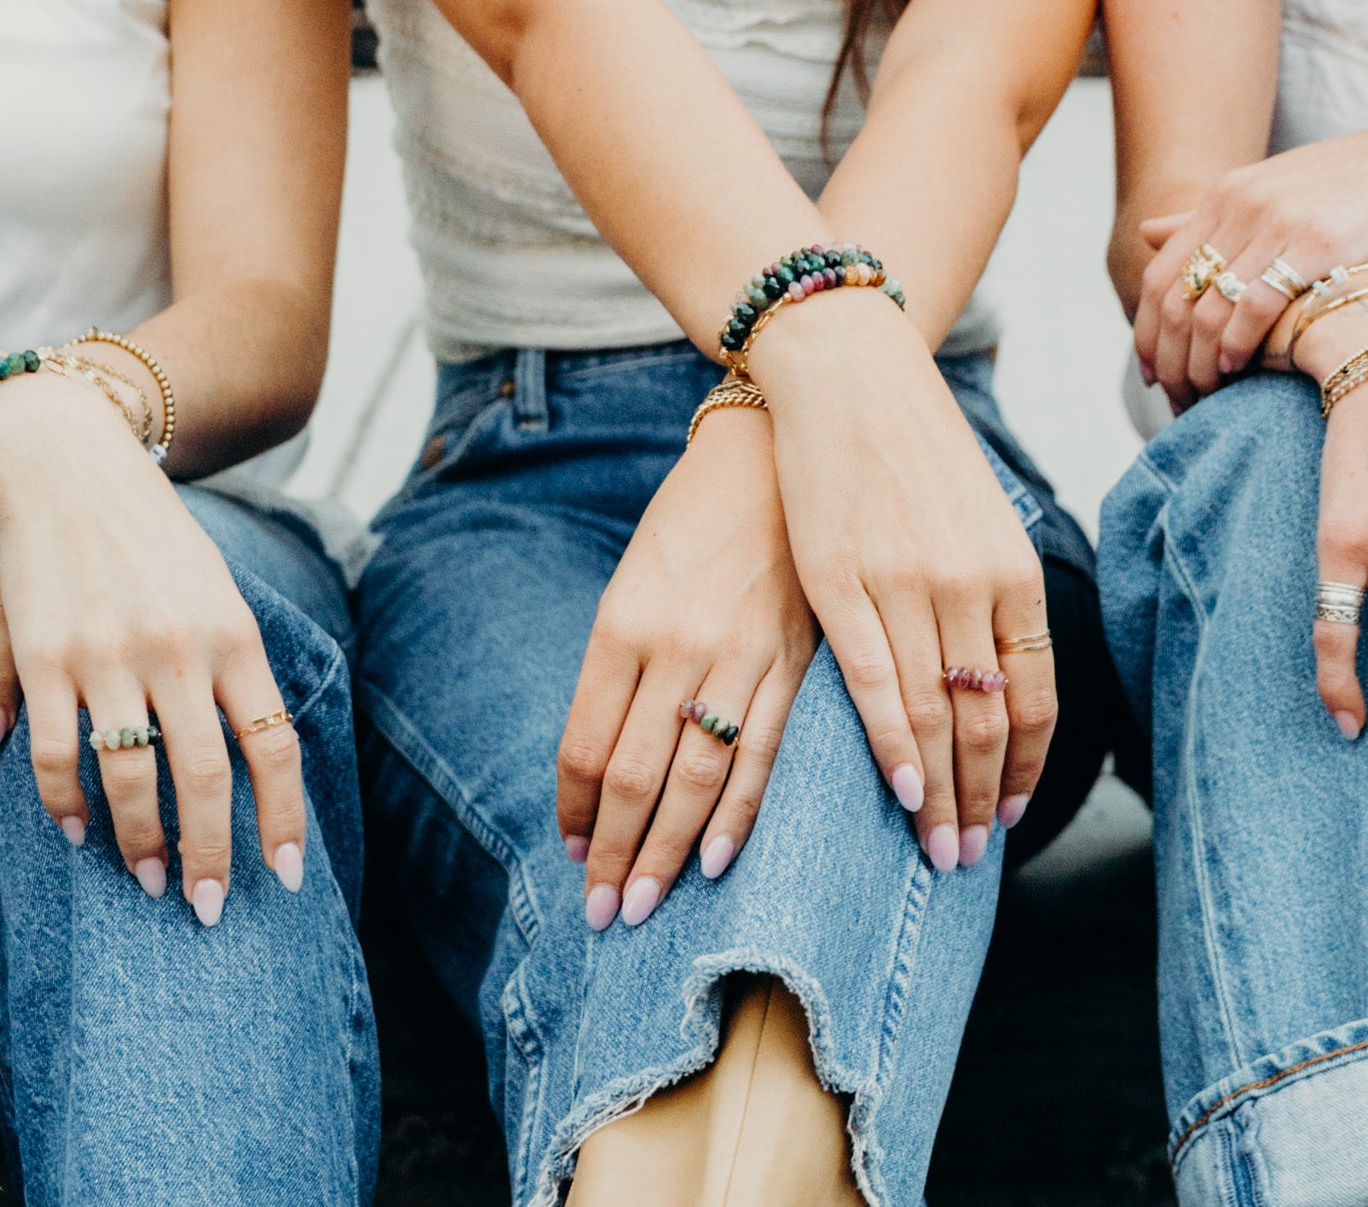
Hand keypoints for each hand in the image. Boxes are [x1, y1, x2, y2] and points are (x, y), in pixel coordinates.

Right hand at [0, 374, 308, 924]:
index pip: (273, 747)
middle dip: (209, 855)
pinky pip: (58, 755)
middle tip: (207, 907)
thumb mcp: (216, 592)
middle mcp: (180, 651)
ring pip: (131, 779)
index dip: (281, 819)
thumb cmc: (154, 537)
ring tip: (145, 880)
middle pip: (206, 779)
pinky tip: (76, 830)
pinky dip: (66, 804)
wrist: (69, 465)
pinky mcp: (46, 658)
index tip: (283, 877)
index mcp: (235, 636)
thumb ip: (237, 668)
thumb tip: (256, 753)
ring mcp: (110, 656)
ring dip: (138, 843)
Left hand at [556, 410, 817, 928]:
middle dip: (611, 855)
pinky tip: (713, 862)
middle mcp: (674, 648)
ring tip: (641, 906)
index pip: (583, 745)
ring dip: (662, 852)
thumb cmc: (693, 522)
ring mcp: (739, 657)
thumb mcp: (635, 583)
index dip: (574, 810)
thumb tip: (603, 760)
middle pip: (631, 777)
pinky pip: (765, 753)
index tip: (571, 851)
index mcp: (621, 626)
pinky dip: (736, 816)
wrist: (774, 451)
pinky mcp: (797, 661)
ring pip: (693, 779)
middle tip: (600, 916)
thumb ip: (620, 667)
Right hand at [749, 289, 1056, 870]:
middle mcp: (971, 586)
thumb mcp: (976, 520)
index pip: (1035, 698)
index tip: (1009, 817)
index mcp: (1011, 573)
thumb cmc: (912, 448)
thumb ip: (988, 595)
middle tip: (969, 859)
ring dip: (941, 792)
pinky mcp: (843, 581)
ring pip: (937, 714)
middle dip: (982, 800)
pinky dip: (893, 745)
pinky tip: (903, 790)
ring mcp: (908, 586)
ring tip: (937, 848)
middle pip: (988, 720)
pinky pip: (876, 683)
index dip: (1023, 768)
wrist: (849, 373)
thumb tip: (993, 671)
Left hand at [1135, 97, 1367, 408]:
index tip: (1153, 378)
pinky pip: (1254, 304)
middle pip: (1174, 300)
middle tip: (1176, 402)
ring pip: (1206, 309)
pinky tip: (1235, 372)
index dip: (1147, 334)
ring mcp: (1278, 221)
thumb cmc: (1363, 190)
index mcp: (1227, 194)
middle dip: (1168, 361)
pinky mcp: (1319, 242)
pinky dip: (1235, 346)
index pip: (1158, 277)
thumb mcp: (1279, 193)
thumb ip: (1213, 218)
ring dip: (1197, 365)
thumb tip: (1147, 232)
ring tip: (1204, 398)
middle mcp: (1242, 204)